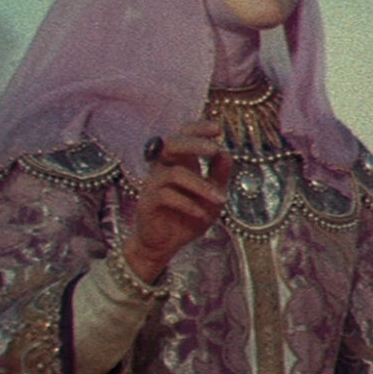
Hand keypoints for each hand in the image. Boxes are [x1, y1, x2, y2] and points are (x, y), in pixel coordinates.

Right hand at [122, 120, 231, 283]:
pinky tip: (200, 213)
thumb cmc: (188, 217)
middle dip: (194, 143)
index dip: (198, 128)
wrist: (164, 245)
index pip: (184, 135)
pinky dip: (187, 204)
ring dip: (201, 185)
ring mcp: (153, 185)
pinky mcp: (147, 203)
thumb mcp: (212, 198)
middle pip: (172, 144)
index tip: (218, 128)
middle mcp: (163, 168)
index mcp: (179, 162)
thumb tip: (225, 152)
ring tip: (219, 199)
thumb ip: (219, 176)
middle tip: (215, 148)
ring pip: (175, 173)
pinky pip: (166, 196)